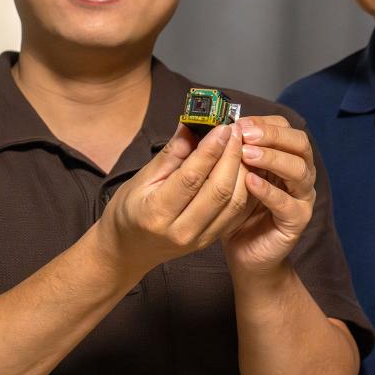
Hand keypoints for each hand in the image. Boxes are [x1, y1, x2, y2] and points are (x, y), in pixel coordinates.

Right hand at [95, 122, 254, 279]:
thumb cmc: (129, 211)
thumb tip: (192, 125)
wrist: (129, 249)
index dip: (211, 149)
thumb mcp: (141, 178)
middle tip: (236, 131)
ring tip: (242, 146)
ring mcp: (200, 239)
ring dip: (243, 171)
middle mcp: (182, 230)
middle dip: (232, 156)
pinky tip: (244, 168)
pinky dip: (245, 188)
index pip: (192, 176)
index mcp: (157, 212)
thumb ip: (171, 154)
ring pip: (234, 202)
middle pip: (219, 190)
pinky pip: (237, 212)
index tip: (222, 127)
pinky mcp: (211, 240)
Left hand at [222, 116, 316, 275]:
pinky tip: (250, 182)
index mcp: (287, 156)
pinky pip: (287, 203)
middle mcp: (301, 173)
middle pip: (300, 144)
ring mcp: (302, 196)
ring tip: (246, 155)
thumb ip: (228, 149)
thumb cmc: (235, 207)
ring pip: (298, 170)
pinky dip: (269, 191)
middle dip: (273, 135)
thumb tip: (212, 124)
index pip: (285, 128)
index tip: (239, 122)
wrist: (244, 250)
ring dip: (272, 158)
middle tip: (245, 135)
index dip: (264, 123)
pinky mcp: (297, 220)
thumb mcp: (230, 173)